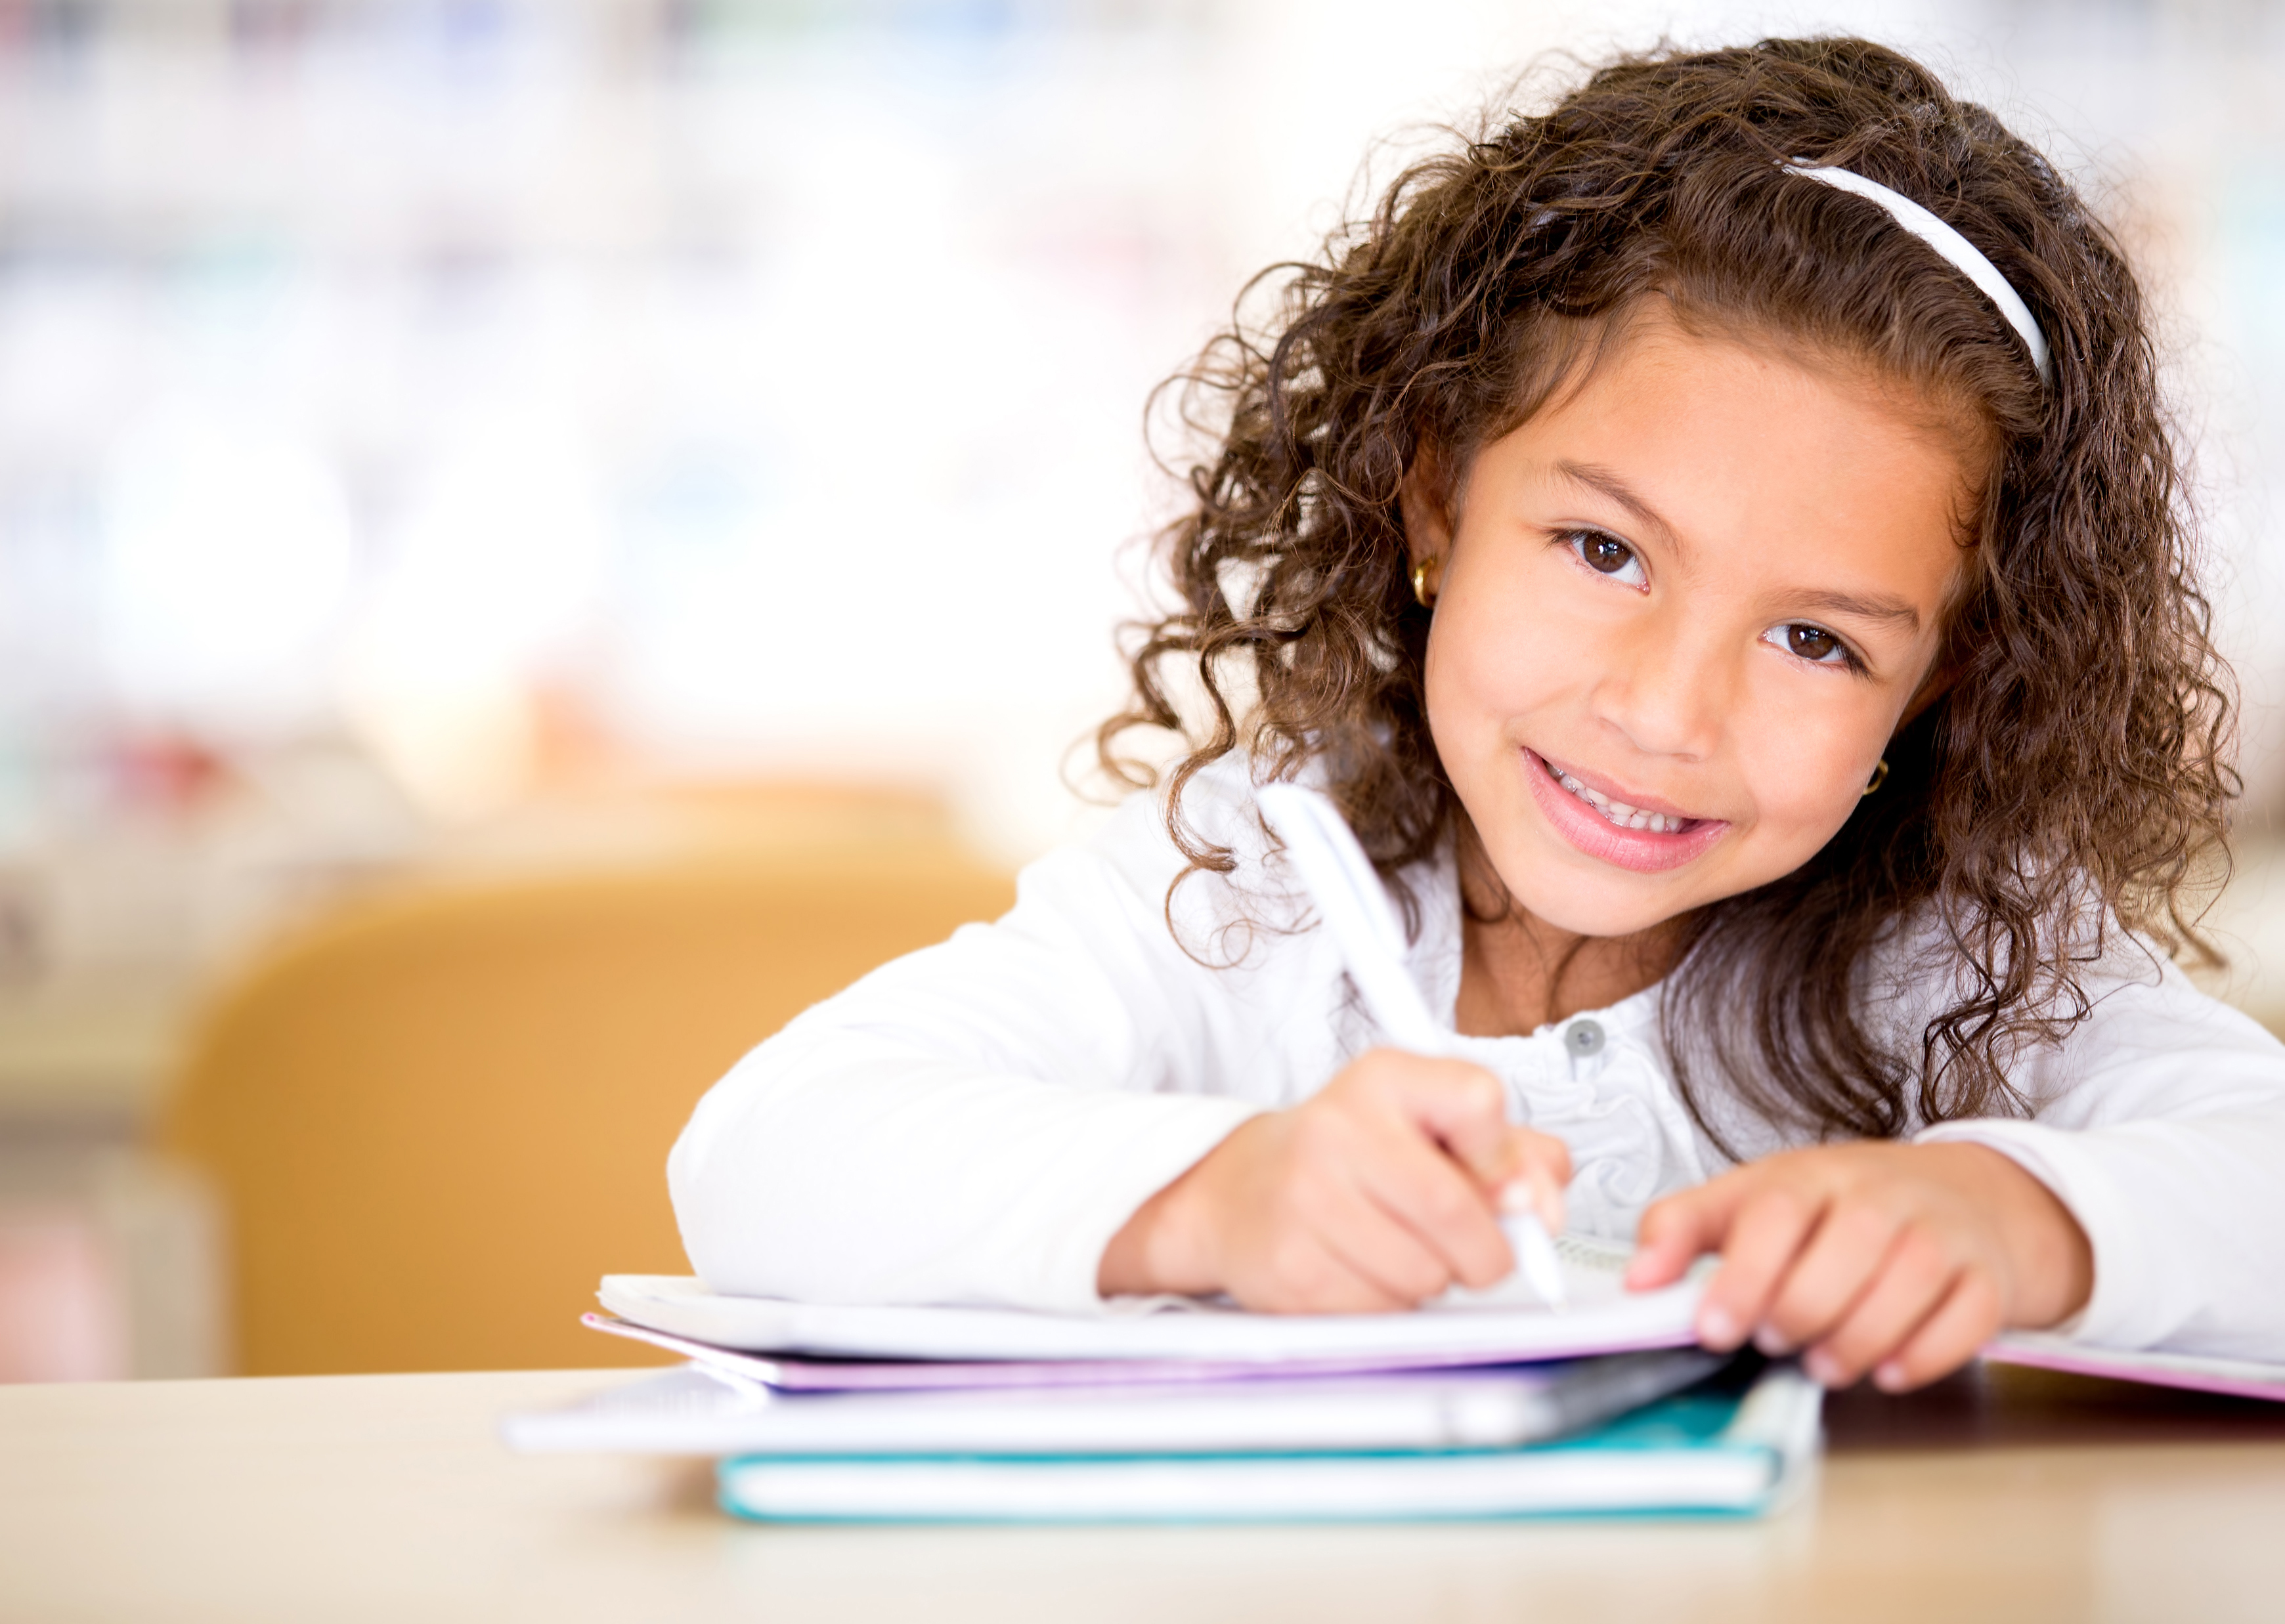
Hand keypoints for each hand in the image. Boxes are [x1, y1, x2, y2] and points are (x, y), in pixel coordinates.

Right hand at [1097, 1048, 1573, 1311]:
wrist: (1240, 1189)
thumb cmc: (1354, 1157)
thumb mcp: (1433, 1126)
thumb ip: (1513, 1154)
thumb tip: (1545, 1207)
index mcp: (1384, 1078)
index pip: (1477, 1099)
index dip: (1509, 1158)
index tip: (1507, 1186)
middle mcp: (1337, 1127)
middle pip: (1457, 1209)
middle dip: (1488, 1250)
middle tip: (1475, 1249)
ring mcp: (1306, 1197)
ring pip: (1425, 1272)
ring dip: (1436, 1279)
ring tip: (1402, 1249)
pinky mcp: (1290, 1266)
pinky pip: (1383, 1310)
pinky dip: (1393, 1304)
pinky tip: (1365, 1270)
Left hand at [1625, 1141, 2092, 1390]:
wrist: (1960, 1196)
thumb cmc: (1839, 1207)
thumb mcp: (1750, 1200)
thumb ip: (1683, 1229)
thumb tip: (1636, 1279)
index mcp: (1809, 1176)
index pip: (1775, 1211)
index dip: (1743, 1273)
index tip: (1713, 1327)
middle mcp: (1878, 1197)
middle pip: (1847, 1245)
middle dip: (1800, 1308)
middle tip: (1773, 1342)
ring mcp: (1938, 1233)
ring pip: (1907, 1280)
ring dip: (1858, 1337)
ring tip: (1822, 1365)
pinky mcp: (1984, 1276)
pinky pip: (1967, 1316)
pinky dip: (1927, 1353)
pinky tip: (1887, 1371)